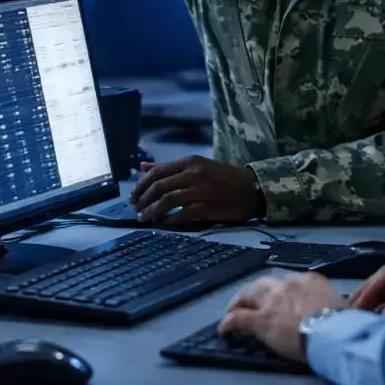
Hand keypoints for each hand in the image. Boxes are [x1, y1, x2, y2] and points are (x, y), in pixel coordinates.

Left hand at [129, 156, 264, 224]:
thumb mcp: (197, 166)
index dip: (141, 185)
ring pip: (166, 200)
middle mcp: (193, 174)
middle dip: (142, 199)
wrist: (251, 189)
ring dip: (151, 211)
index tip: (133, 196)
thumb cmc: (223, 177)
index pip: (157, 172)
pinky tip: (163, 223)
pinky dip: (169, 219)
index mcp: (190, 162)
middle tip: (135, 209)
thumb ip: (169, 168)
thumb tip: (142, 167)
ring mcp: (199, 190)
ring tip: (144, 217)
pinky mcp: (206, 207)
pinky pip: (181, 214)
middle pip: (158, 186)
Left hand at [218, 273, 344, 361]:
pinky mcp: (259, 319)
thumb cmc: (342, 322)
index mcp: (308, 280)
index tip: (281, 300)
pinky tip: (224, 330)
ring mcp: (271, 301)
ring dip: (239, 302)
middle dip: (254, 292)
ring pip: (247, 295)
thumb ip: (327, 303)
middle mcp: (286, 285)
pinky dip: (228, 323)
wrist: (331, 331)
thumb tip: (328, 312)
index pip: (290, 282)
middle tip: (248, 301)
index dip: (282, 292)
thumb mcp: (339, 304)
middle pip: (263, 284)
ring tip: (232, 310)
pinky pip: (238, 318)